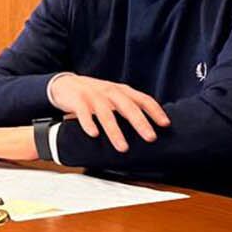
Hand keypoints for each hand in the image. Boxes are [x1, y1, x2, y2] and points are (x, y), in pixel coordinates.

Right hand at [46, 73, 169, 151]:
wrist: (66, 84)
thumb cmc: (94, 95)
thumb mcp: (114, 96)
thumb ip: (128, 107)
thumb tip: (149, 127)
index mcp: (122, 91)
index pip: (143, 99)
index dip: (155, 111)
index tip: (165, 124)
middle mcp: (110, 92)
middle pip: (128, 107)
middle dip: (140, 123)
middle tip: (151, 138)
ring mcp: (93, 96)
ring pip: (106, 114)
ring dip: (115, 131)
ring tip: (123, 147)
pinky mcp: (78, 101)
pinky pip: (83, 113)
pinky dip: (89, 124)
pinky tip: (94, 134)